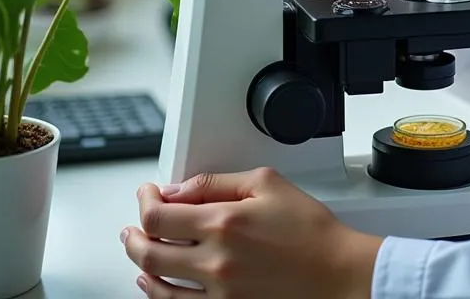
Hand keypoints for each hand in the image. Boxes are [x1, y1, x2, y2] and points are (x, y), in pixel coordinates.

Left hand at [122, 167, 382, 298]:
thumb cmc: (309, 230)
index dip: (145, 201)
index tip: (147, 193)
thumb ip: (220, 181)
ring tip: (138, 250)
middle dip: (134, 233)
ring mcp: (218, 292)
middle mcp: (215, 260)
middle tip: (133, 224)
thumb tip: (182, 188)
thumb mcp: (268, 183)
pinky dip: (158, 294)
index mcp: (224, 221)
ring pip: (157, 283)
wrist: (335, 272)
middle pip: (149, 251)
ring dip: (141, 263)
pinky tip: (155, 284)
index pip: (159, 214)